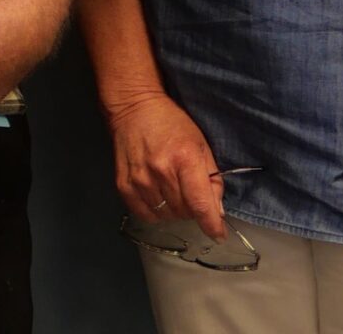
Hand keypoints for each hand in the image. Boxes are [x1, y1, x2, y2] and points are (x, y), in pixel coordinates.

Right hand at [105, 90, 225, 239]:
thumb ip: (212, 179)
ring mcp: (140, 180)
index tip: (219, 234)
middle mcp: (161, 172)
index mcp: (185, 158)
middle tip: (190, 191)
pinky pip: (145, 215)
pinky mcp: (123, 186)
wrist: (134, 109)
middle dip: (193, 209)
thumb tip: (217, 212)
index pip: (200, 204)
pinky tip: (158, 195)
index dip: (211, 224)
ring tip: (172, 189)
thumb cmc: (173, 124)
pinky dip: (156, 211)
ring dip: (175, 210)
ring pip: (166, 216)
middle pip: (184, 212)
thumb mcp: (201, 145)